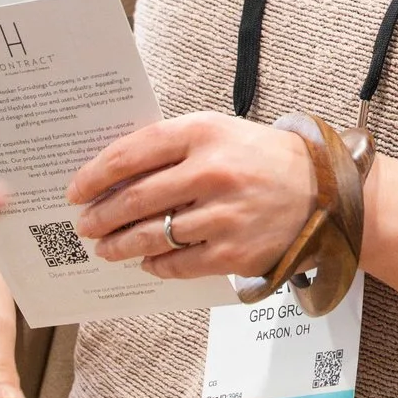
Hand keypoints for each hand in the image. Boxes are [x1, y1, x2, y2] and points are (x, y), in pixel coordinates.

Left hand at [66, 112, 314, 281]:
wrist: (321, 191)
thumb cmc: (261, 159)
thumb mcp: (219, 133)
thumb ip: (172, 147)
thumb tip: (114, 174)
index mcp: (205, 133)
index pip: (133, 153)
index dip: (96, 174)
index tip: (76, 190)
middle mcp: (212, 173)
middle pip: (135, 199)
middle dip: (101, 216)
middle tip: (84, 225)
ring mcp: (223, 216)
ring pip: (151, 236)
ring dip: (119, 245)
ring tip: (105, 248)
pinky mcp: (233, 252)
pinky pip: (177, 263)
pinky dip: (155, 264)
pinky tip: (146, 261)